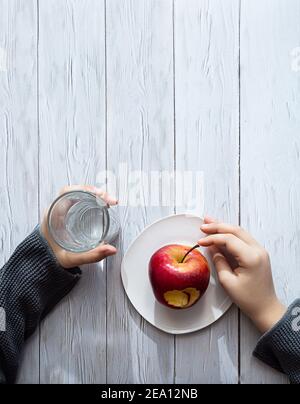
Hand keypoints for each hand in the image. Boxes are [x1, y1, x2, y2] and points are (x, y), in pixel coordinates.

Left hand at [41, 185, 117, 268]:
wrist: (41, 264)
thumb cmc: (51, 259)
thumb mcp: (71, 258)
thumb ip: (91, 255)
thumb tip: (110, 250)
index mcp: (52, 215)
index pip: (67, 192)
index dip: (85, 189)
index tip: (100, 195)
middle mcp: (56, 210)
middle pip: (77, 191)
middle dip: (96, 193)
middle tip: (110, 200)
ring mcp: (62, 211)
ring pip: (80, 195)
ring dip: (95, 196)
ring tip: (108, 201)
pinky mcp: (67, 215)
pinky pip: (80, 201)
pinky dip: (92, 200)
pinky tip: (101, 205)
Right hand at [198, 216, 285, 332]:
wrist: (266, 308)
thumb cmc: (248, 299)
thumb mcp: (228, 282)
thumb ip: (219, 262)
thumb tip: (213, 249)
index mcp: (251, 257)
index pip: (229, 239)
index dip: (213, 238)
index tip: (200, 241)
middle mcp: (258, 250)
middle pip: (236, 230)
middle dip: (218, 226)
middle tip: (203, 225)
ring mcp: (260, 250)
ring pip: (240, 232)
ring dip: (224, 227)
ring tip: (210, 223)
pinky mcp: (258, 253)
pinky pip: (243, 238)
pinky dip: (231, 234)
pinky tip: (221, 232)